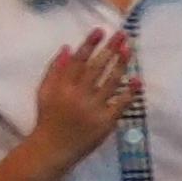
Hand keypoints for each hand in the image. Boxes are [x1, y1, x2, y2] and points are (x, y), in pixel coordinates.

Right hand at [27, 28, 136, 166]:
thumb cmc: (48, 118)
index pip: (78, 61)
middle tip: (122, 35)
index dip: (89, 44)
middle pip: (97, 67)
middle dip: (110, 49)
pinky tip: (137, 80)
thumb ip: (54, 70)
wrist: (53, 149)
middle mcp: (79, 95)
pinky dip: (130, 92)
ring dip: (121, 64)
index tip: (100, 31)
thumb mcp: (44, 92)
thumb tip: (67, 48)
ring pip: (111, 82)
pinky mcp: (106, 121)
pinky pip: (120, 104)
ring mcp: (94, 108)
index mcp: (62, 87)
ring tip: (129, 50)